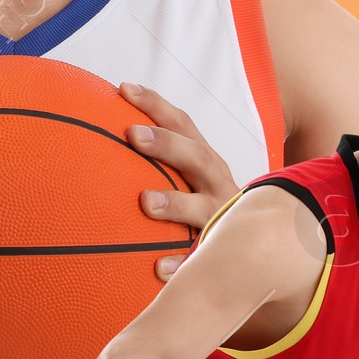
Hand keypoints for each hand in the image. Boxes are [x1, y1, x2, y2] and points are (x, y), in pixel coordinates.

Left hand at [121, 83, 239, 279]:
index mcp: (207, 162)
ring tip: (145, 202)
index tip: (123, 90)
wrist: (257, 250)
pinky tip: (157, 268)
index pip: (184, 125)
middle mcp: (217, 185)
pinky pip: (201, 259)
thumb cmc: (204, 207)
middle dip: (167, 144)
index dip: (156, 106)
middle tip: (132, 135)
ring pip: (202, 209)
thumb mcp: (191, 179)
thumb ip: (160, 161)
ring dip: (175, 203)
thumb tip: (102, 137)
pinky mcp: (221, 253)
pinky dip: (181, 263)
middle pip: (197, 158)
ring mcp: (223, 219)